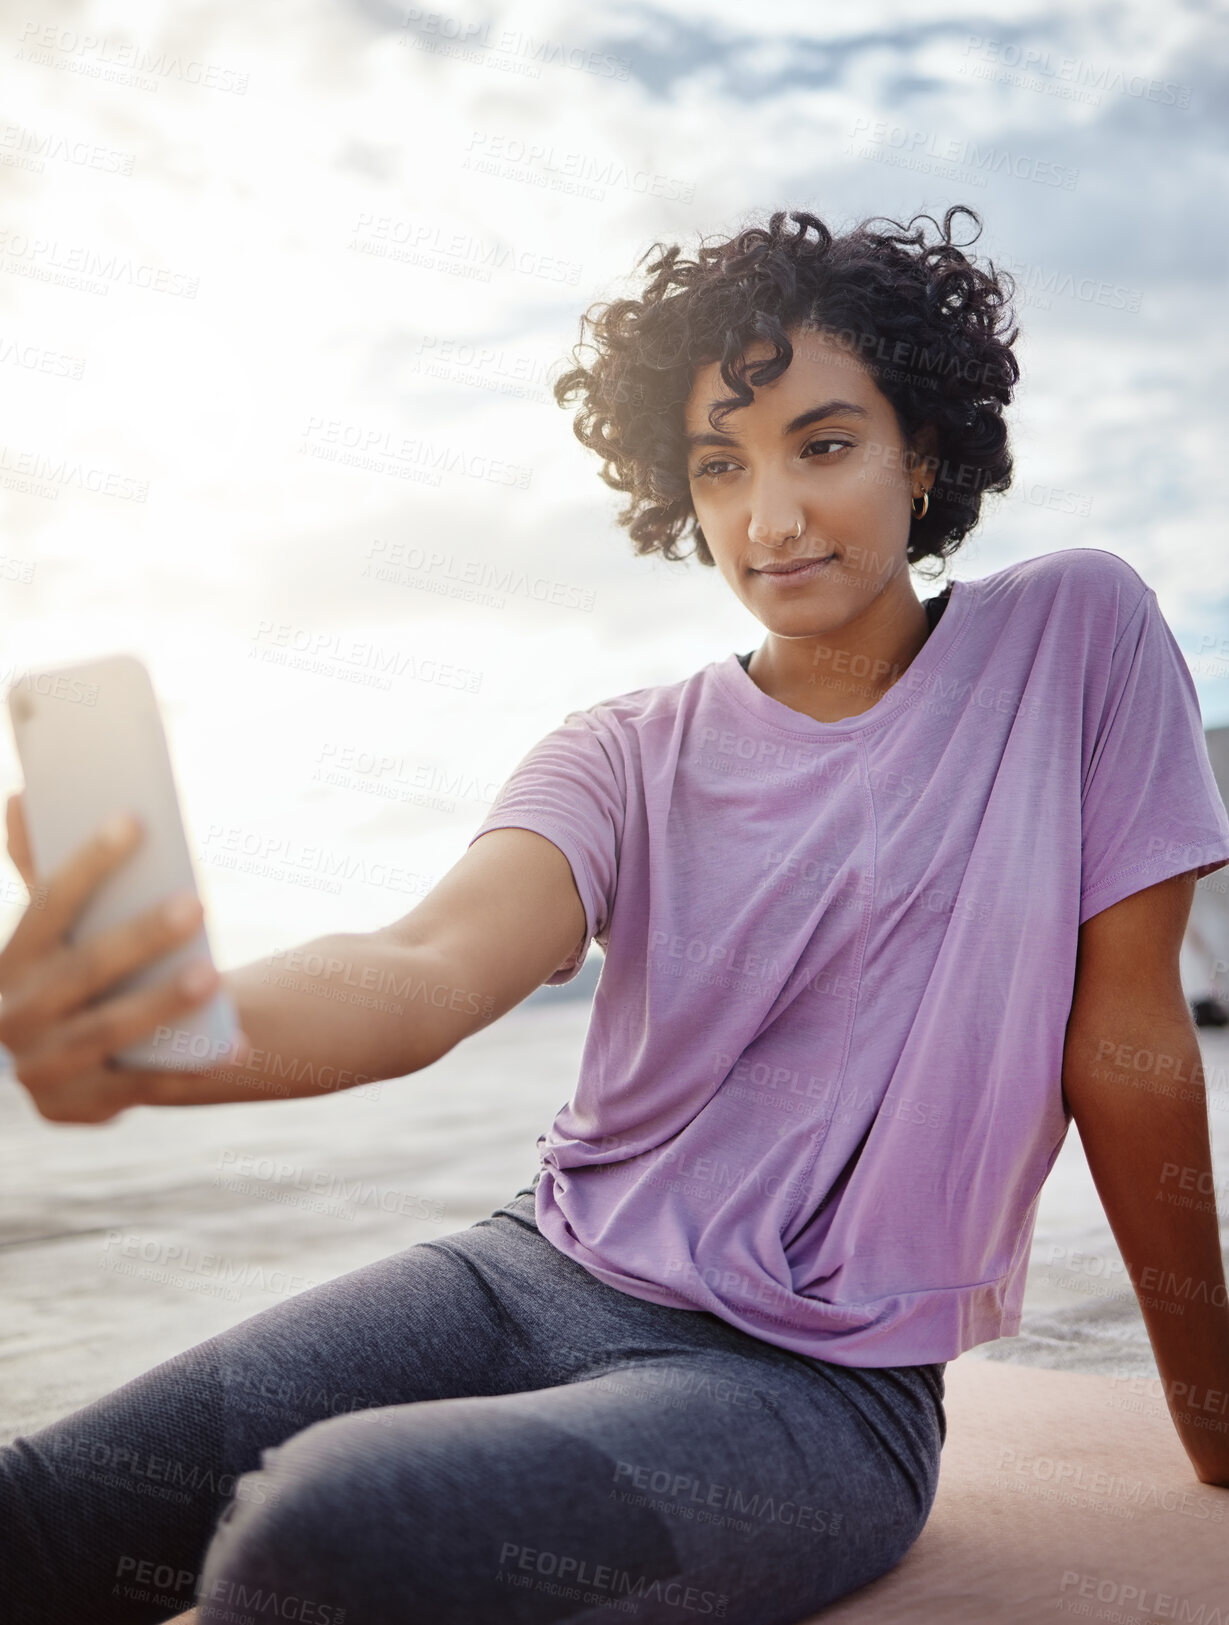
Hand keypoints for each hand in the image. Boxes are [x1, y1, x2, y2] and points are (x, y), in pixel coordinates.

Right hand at [0, 791, 249, 1123]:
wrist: (57, 1064)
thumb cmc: (69, 972)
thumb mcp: (49, 932)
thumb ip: (41, 869)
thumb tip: (24, 797)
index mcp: (9, 961)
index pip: (47, 903)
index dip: (89, 862)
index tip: (136, 821)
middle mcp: (15, 1015)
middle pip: (83, 970)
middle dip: (138, 936)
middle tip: (193, 902)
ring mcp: (43, 1067)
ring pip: (108, 1031)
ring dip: (160, 1003)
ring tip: (212, 975)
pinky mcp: (79, 1106)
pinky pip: (142, 1085)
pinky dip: (190, 1068)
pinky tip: (238, 1047)